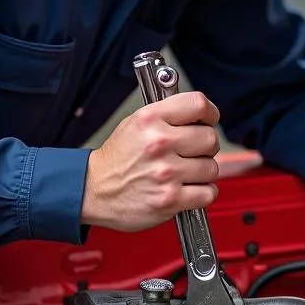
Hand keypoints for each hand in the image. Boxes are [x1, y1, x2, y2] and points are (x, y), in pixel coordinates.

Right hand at [81, 91, 220, 232]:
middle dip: (205, 146)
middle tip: (192, 151)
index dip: (209, 113)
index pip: (198, 105)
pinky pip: (208, 193)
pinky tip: (187, 188)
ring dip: (202, 172)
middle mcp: (159, 143)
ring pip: (211, 167)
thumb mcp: (135, 123)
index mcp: (150, 119)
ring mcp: (166, 173)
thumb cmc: (116, 158)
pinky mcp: (170, 199)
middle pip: (210, 137)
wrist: (93, 190)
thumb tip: (200, 112)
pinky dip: (202, 192)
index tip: (208, 120)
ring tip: (184, 172)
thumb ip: (168, 114)